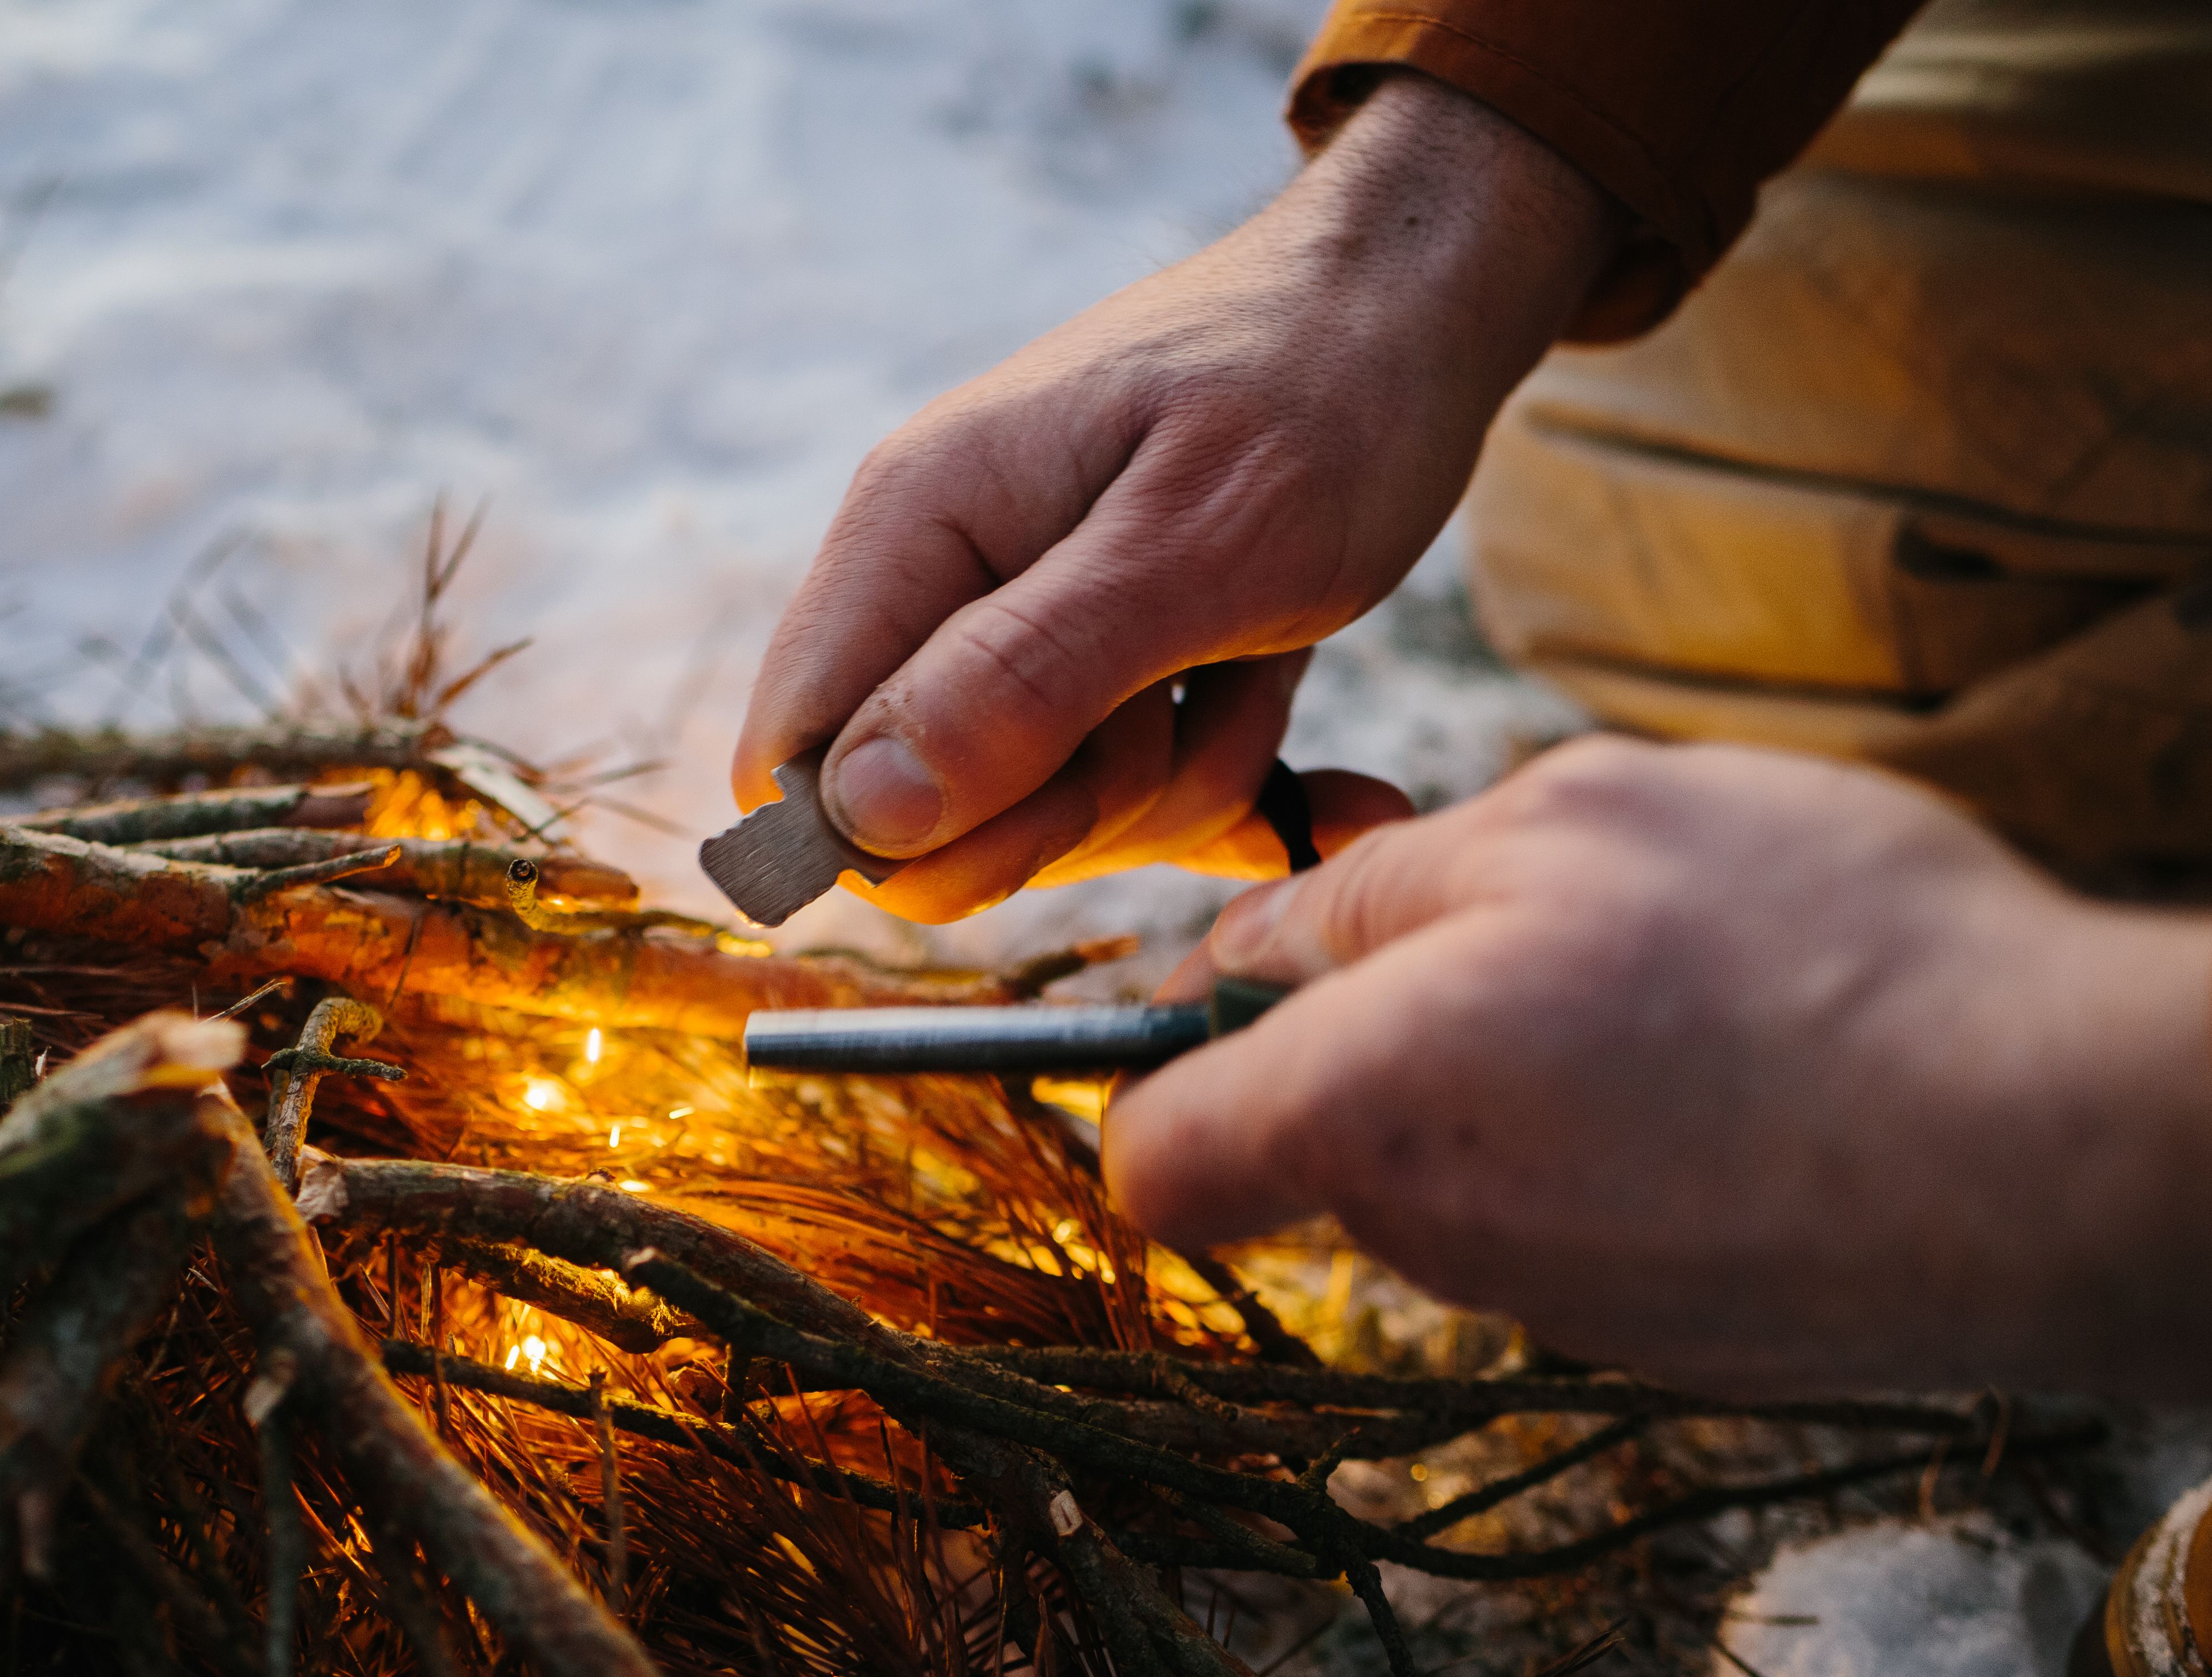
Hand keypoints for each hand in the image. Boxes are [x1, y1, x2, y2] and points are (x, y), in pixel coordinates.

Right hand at [731, 73, 1621, 920]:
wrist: (1419, 302)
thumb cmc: (1325, 389)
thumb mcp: (1201, 544)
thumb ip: (1027, 675)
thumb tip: (862, 814)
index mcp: (913, 528)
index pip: (792, 764)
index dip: (899, 839)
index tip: (1051, 799)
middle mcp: (937, 584)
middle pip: (921, 819)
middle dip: (1072, 811)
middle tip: (1188, 696)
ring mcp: (1015, 629)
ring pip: (1037, 820)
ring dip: (1175, 783)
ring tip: (1258, 660)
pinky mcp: (1097, 667)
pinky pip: (1124, 800)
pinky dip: (1226, 785)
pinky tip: (1318, 754)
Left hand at [1103, 738, 2211, 1399]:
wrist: (2074, 1151)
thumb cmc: (1819, 955)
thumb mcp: (1569, 821)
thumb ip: (1371, 887)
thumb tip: (1255, 941)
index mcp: (1364, 1112)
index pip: (1153, 1157)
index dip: (1158, 1064)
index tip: (1233, 983)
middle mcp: (1435, 1242)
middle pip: (1320, 1134)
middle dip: (1380, 1024)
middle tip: (1538, 919)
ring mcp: (1555, 1308)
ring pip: (1459, 1165)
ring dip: (1514, 1068)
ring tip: (1677, 989)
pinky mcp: (1668, 1341)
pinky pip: (1579, 1215)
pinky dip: (1620, 1140)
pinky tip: (1745, 1073)